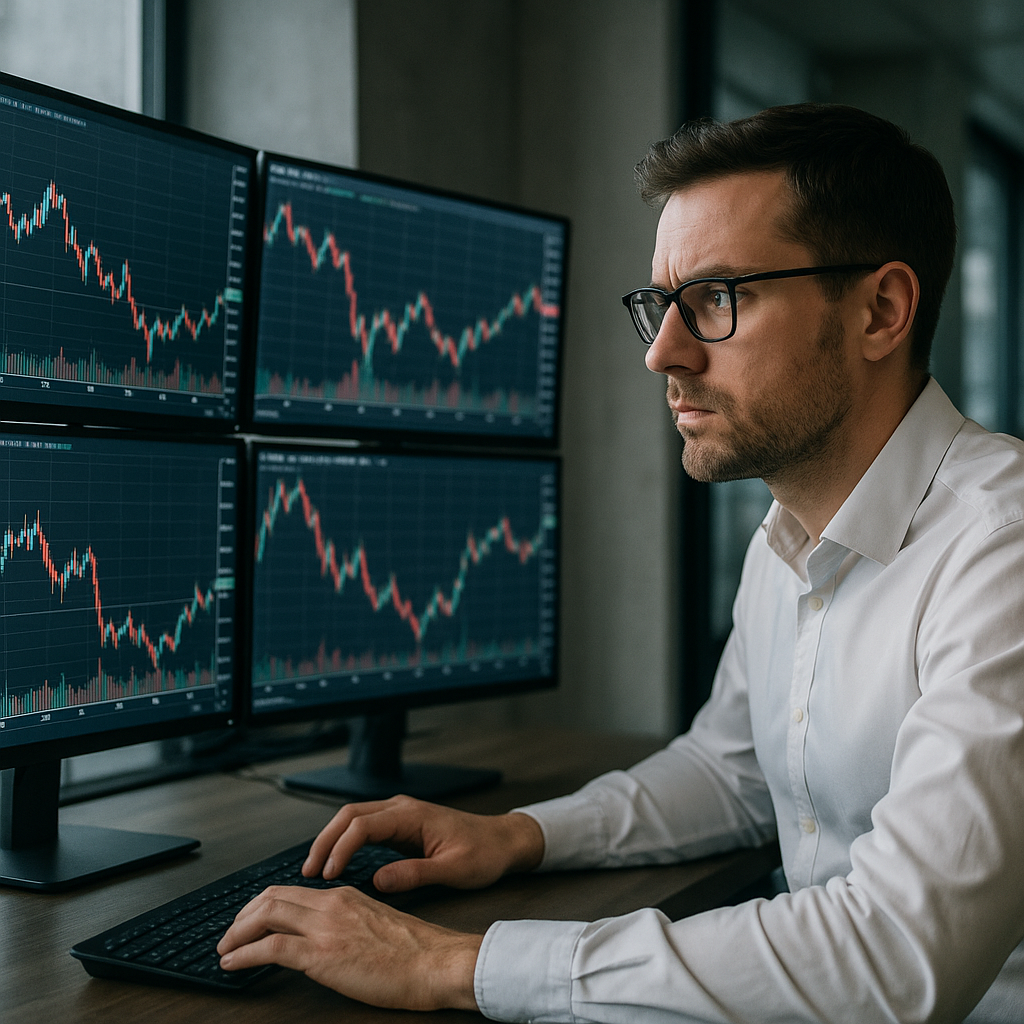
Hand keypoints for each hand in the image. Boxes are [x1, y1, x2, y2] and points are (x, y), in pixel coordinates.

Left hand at [216, 884, 480, 1010]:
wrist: (437, 961)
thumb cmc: (417, 952)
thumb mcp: (378, 926)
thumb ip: (351, 925)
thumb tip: (332, 940)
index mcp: (345, 896)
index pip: (291, 891)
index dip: (262, 905)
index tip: (249, 922)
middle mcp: (332, 904)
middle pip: (271, 897)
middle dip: (242, 916)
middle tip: (229, 935)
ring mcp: (326, 927)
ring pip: (265, 915)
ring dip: (237, 933)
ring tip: (224, 950)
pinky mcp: (323, 954)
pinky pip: (270, 947)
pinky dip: (243, 954)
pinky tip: (232, 964)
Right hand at [302, 794, 544, 891]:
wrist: (502, 841)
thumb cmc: (484, 853)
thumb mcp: (453, 870)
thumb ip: (416, 874)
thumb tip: (379, 881)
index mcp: (412, 815)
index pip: (362, 824)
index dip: (340, 848)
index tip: (328, 874)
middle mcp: (402, 809)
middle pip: (349, 816)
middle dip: (325, 841)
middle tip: (307, 871)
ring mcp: (400, 815)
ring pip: (353, 820)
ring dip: (331, 841)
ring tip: (314, 870)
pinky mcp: (400, 827)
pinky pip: (364, 829)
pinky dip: (345, 843)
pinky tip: (336, 864)